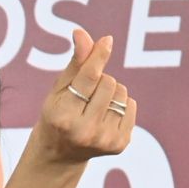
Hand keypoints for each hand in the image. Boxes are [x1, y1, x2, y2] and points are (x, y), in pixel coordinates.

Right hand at [29, 27, 136, 166]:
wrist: (60, 154)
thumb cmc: (57, 114)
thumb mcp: (59, 89)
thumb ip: (75, 63)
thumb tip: (82, 34)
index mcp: (63, 117)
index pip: (88, 78)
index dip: (98, 57)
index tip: (107, 41)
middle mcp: (85, 131)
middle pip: (109, 82)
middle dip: (99, 81)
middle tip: (85, 96)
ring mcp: (104, 140)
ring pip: (122, 93)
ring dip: (111, 92)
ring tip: (95, 106)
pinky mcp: (120, 144)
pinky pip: (131, 105)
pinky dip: (120, 104)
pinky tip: (105, 116)